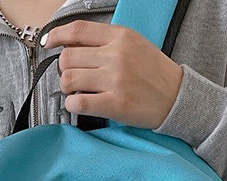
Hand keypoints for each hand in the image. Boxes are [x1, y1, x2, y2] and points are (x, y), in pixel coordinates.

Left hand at [42, 20, 182, 129]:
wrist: (177, 98)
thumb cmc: (155, 74)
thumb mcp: (134, 45)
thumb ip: (106, 42)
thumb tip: (72, 45)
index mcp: (120, 37)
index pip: (78, 30)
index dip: (57, 35)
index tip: (49, 42)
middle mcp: (116, 56)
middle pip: (68, 57)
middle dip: (63, 68)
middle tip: (71, 77)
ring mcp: (115, 80)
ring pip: (69, 79)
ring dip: (66, 88)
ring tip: (76, 92)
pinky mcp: (115, 104)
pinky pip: (78, 102)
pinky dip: (72, 105)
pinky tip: (79, 105)